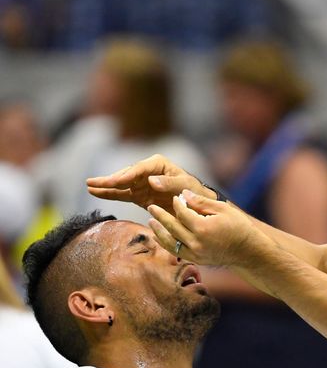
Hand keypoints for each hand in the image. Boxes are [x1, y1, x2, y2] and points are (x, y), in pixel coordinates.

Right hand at [86, 154, 215, 213]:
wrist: (196, 204)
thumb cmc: (193, 191)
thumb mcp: (185, 186)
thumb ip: (169, 184)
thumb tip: (151, 181)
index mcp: (158, 164)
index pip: (139, 169)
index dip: (127, 175)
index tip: (116, 181)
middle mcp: (146, 171)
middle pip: (126, 175)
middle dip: (110, 179)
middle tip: (93, 183)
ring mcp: (140, 183)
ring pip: (120, 184)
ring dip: (105, 185)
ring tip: (89, 185)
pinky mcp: (138, 194)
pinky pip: (121, 194)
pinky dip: (109, 193)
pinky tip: (94, 192)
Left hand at [147, 189, 269, 266]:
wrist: (248, 251)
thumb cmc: (239, 227)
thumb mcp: (223, 209)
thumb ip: (201, 202)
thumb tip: (183, 194)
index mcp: (202, 228)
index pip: (183, 213)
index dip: (177, 204)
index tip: (175, 197)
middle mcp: (196, 242)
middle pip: (172, 227)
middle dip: (161, 215)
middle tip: (151, 206)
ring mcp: (195, 253)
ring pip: (170, 242)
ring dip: (159, 231)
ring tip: (151, 220)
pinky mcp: (196, 260)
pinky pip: (176, 252)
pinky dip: (166, 244)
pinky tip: (160, 236)